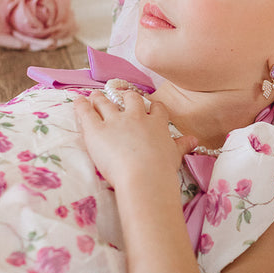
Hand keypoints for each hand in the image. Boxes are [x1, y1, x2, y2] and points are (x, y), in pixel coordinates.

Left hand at [74, 87, 194, 191]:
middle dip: (124, 96)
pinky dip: (82, 105)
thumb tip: (194, 140)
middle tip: (120, 95)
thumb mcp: (175, 155)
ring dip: (100, 98)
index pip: (156, 108)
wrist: (144, 177)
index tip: (148, 107)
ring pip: (105, 102)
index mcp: (156, 123)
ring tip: (95, 96)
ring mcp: (115, 121)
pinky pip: (86, 112)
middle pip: (130, 99)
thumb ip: (182, 144)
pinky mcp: (96, 129)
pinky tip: (79, 101)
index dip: (151, 106)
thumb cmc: (162, 170)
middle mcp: (136, 117)